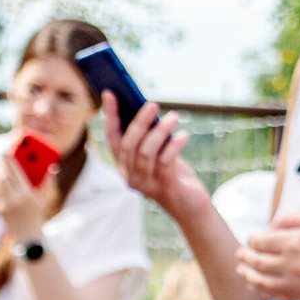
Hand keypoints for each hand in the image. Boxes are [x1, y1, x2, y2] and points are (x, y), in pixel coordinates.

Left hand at [0, 155, 52, 242]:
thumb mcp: (45, 198)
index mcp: (26, 194)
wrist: (27, 234)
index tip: (5, 153)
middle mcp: (14, 199)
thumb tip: (52, 167)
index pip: (15, 173)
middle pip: (3, 177)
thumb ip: (48, 181)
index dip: (9, 162)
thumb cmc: (38, 214)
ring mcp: (4, 205)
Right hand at [104, 94, 205, 217]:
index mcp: (124, 164)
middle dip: (139, 122)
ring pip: (145, 152)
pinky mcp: (163, 187)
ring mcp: (144, 183)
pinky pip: (165, 163)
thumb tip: (149, 109)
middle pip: (128, 145)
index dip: (111, 115)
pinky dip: (174, 146)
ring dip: (160, 131)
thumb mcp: (160, 152)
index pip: (112, 137)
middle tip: (153, 104)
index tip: (110, 93)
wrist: (190, 205)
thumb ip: (152, 136)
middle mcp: (129, 174)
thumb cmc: (174, 174)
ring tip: (174, 116)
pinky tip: (183, 136)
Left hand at [238, 208, 299, 299]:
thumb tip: (271, 225)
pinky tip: (255, 285)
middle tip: (240, 254)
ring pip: (259, 281)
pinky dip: (260, 291)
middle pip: (256, 262)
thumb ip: (292, 218)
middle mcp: (291, 264)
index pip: (261, 242)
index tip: (252, 238)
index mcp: (295, 242)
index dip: (253, 239)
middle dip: (244, 257)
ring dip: (247, 275)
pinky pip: (273, 295)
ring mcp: (295, 282)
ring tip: (241, 270)